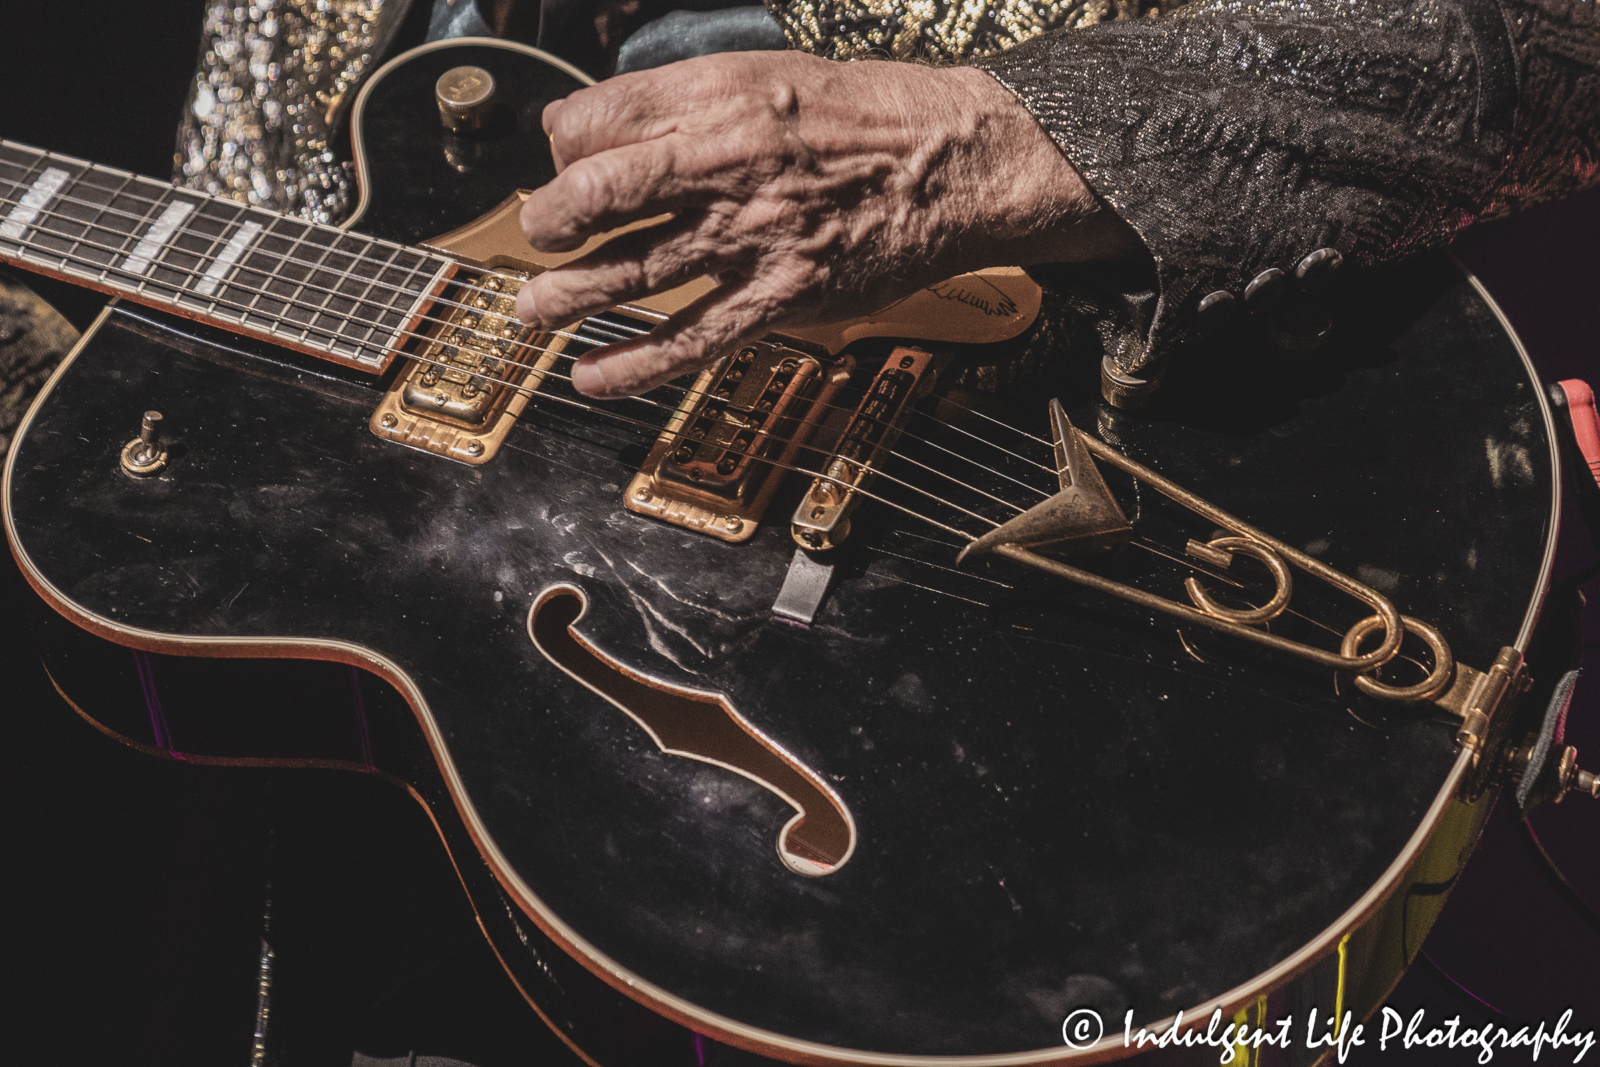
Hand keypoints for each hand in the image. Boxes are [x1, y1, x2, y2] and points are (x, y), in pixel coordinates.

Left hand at [515, 50, 1139, 397]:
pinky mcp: (781, 296)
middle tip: (539, 235)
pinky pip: (694, 338)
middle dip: (550, 221)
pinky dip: (635, 365)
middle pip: (600, 194)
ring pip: (633, 271)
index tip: (562, 167)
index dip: (563, 148)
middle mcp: (726, 164)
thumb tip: (592, 129)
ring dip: (569, 298)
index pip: (598, 120)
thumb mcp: (766, 73)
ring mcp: (751, 236)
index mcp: (718, 97)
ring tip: (533, 312)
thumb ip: (679, 101)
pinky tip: (593, 380)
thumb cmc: (864, 116)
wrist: (955, 161)